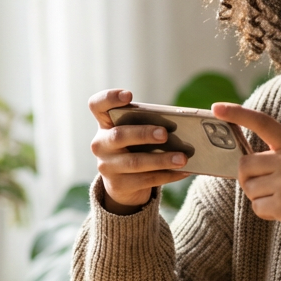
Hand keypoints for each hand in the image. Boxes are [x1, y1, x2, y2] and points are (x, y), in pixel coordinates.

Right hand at [88, 88, 190, 214]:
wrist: (122, 183)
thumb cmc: (134, 148)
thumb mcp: (135, 133)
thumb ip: (148, 126)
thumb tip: (178, 128)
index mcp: (104, 124)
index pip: (97, 105)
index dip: (110, 98)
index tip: (129, 95)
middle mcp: (100, 144)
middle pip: (119, 135)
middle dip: (143, 134)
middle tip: (164, 134)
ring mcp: (106, 166)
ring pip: (135, 162)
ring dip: (161, 160)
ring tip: (183, 158)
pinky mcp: (117, 185)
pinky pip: (145, 180)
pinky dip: (167, 175)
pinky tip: (183, 171)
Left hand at [211, 103, 280, 239]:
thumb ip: (277, 154)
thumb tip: (241, 161)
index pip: (262, 122)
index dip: (237, 113)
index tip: (216, 108)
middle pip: (244, 164)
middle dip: (249, 178)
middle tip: (269, 186)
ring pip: (249, 188)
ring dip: (260, 197)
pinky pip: (257, 206)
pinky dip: (266, 212)